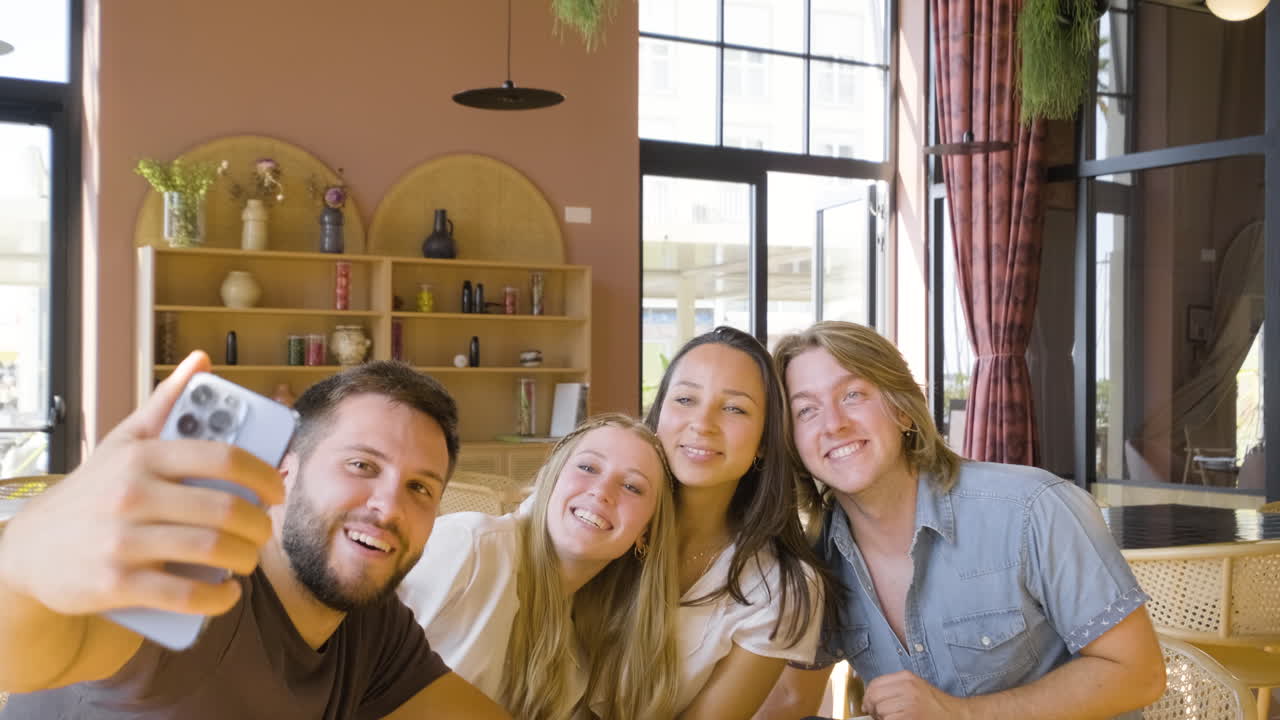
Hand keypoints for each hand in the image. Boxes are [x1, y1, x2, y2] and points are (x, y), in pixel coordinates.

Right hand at [0, 351, 285, 618]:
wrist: (27, 551)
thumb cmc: (93, 491)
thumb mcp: (123, 441)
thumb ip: (166, 402)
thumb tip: (202, 361)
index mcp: (143, 455)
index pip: (223, 457)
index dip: (264, 474)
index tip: (277, 488)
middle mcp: (132, 494)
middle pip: (225, 509)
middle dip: (259, 525)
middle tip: (263, 531)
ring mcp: (122, 540)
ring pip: (211, 551)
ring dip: (245, 559)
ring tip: (247, 559)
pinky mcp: (115, 584)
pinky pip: (185, 594)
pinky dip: (218, 598)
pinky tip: (227, 593)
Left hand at [862, 671, 963, 719]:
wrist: (955, 716)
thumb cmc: (935, 706)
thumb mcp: (915, 688)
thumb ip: (894, 689)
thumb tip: (869, 699)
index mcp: (906, 678)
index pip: (875, 684)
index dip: (868, 697)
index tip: (869, 705)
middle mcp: (907, 687)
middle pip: (874, 697)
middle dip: (873, 709)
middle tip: (879, 716)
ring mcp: (908, 703)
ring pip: (880, 711)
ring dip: (882, 719)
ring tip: (896, 719)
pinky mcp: (909, 717)